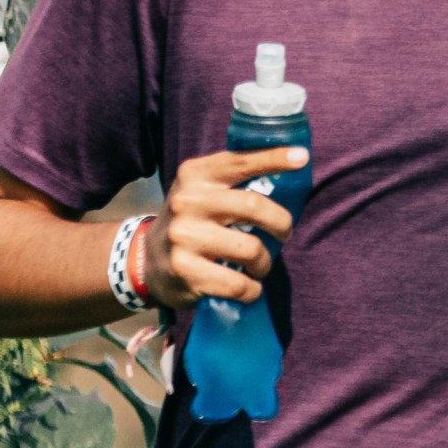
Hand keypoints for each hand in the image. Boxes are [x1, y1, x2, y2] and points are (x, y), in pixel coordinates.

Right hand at [142, 148, 302, 308]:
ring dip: (264, 262)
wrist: (145, 261)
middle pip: (254, 206)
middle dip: (281, 223)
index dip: (273, 158)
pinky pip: (237, 284)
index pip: (239, 161)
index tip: (301, 158)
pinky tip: (248, 287)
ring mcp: (184, 237)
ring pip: (250, 249)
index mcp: (194, 175)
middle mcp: (187, 202)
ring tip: (259, 265)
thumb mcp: (203, 190)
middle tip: (284, 233)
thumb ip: (236, 177)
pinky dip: (251, 289)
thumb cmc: (192, 220)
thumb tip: (292, 161)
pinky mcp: (185, 271)